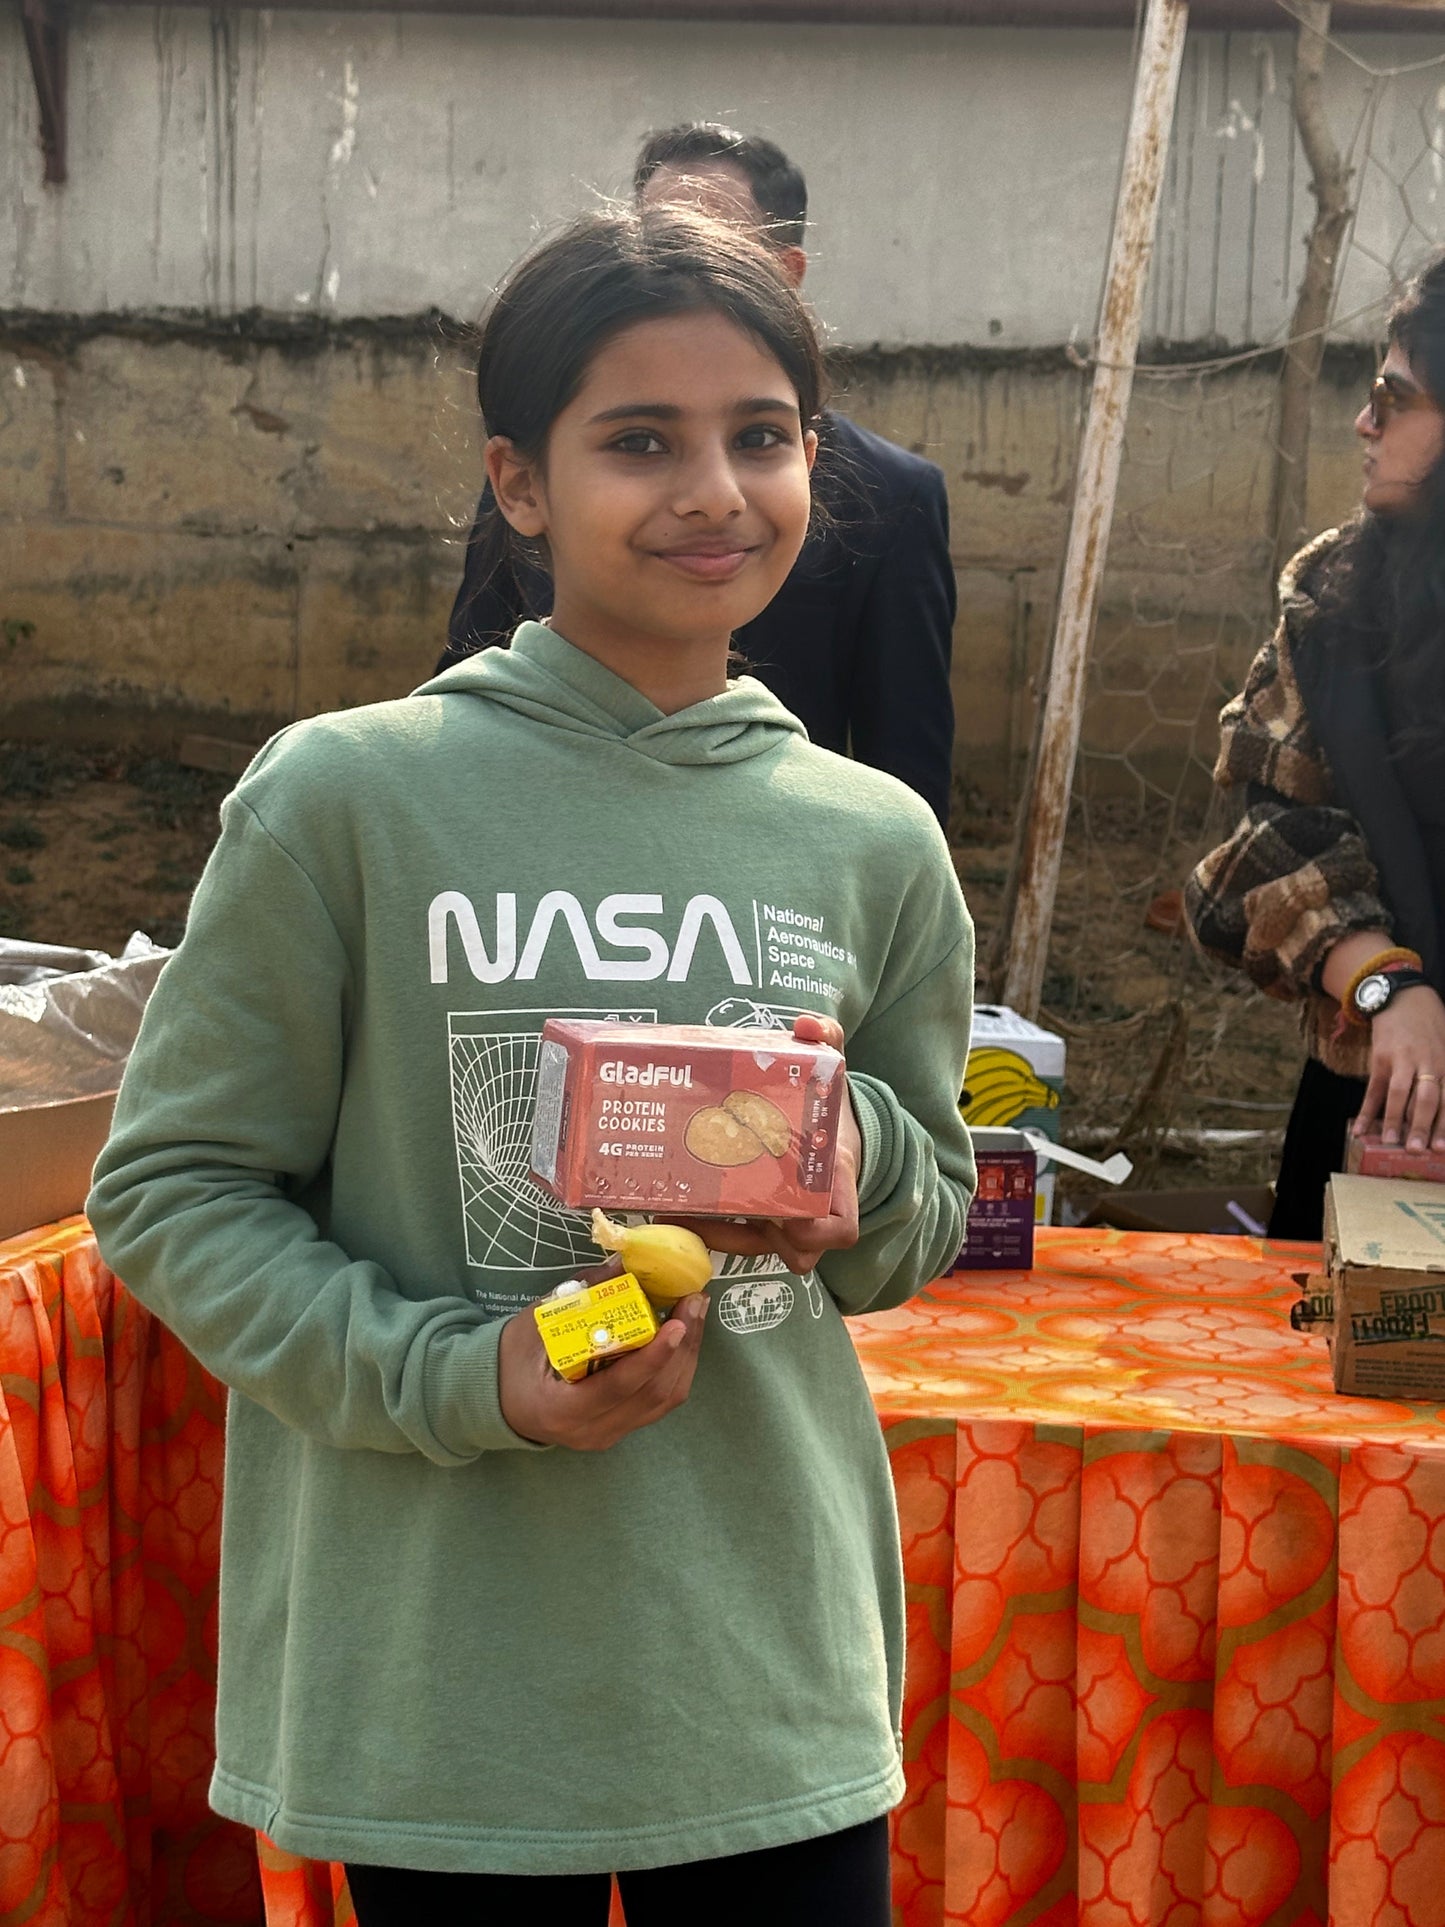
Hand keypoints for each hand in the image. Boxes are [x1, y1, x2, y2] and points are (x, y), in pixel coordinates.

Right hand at [498, 1290, 708, 1450]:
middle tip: (694, 1303)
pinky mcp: (620, 1428)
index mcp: (561, 1410)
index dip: (652, 1358)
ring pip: (663, 1401)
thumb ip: (579, 1297)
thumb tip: (624, 1264)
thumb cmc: (511, 1360)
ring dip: (687, 1356)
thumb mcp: (536, 1324)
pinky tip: (683, 1337)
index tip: (677, 1325)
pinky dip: (677, 1368)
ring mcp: (608, 1434)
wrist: (496, 1400)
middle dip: (682, 1348)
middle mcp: (590, 1431)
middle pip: (651, 1396)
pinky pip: (658, 1403)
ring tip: (695, 1314)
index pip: (616, 1388)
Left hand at [667, 1013, 860, 1276]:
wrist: (829, 1131)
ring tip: (674, 1212)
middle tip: (711, 1211)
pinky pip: (736, 1239)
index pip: (842, 1228)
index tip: (792, 1218)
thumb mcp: (834, 1070)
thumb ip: (827, 1041)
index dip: (820, 1232)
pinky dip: (706, 1228)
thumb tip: (808, 1025)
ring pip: (757, 1249)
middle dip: (754, 1237)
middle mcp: (813, 1212)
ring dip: (718, 1236)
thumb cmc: (829, 1108)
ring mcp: (785, 1224)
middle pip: (795, 1250)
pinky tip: (670, 1206)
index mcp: (838, 1182)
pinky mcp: (759, 1224)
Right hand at [1353, 984, 1444, 1149]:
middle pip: (1426, 1100)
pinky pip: (1373, 1089)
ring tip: (1390, 1144)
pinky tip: (1360, 1130)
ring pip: (1399, 1095)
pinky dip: (1367, 1111)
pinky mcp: (1381, 1058)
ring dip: (1394, 1121)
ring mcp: (1403, 1060)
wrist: (1404, 997)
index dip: (1444, 1125)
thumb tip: (1443, 1111)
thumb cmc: (1432, 1027)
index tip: (1441, 1149)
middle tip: (1416, 1152)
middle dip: (1421, 1128)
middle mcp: (1428, 1063)